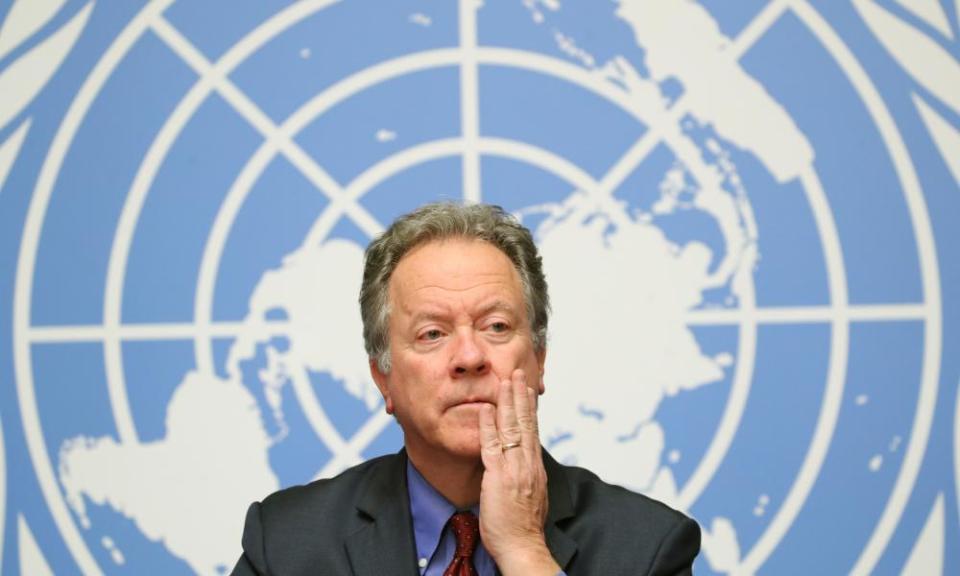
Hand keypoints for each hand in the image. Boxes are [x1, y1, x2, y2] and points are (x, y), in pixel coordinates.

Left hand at [478, 369, 559, 575]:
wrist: (523, 547)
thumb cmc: (523, 529)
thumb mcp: (531, 497)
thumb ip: (528, 479)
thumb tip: (526, 470)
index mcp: (534, 468)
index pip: (533, 431)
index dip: (529, 409)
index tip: (527, 390)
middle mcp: (528, 464)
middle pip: (526, 423)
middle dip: (521, 396)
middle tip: (518, 373)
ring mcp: (514, 469)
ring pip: (512, 428)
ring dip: (508, 402)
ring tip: (505, 380)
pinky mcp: (499, 477)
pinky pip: (492, 446)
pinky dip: (488, 425)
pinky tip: (485, 408)